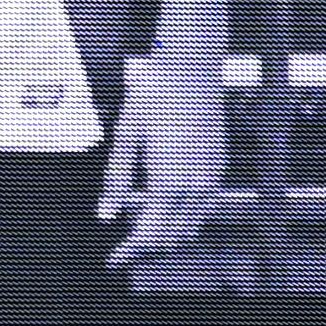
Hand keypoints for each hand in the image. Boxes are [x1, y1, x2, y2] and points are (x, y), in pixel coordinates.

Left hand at [99, 50, 233, 266]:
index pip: (149, 233)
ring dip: (166, 234)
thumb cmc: (156, 94)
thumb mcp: (125, 136)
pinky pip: (205, 207)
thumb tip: (106, 213)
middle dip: (145, 247)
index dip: (129, 251)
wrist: (190, 66)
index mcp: (170, 181)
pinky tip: (165, 208)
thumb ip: (115, 180)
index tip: (114, 259)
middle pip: (171, 237)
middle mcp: (197, 185)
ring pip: (191, 226)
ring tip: (140, 227)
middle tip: (122, 245)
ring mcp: (213, 177)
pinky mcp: (219, 167)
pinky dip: (184, 217)